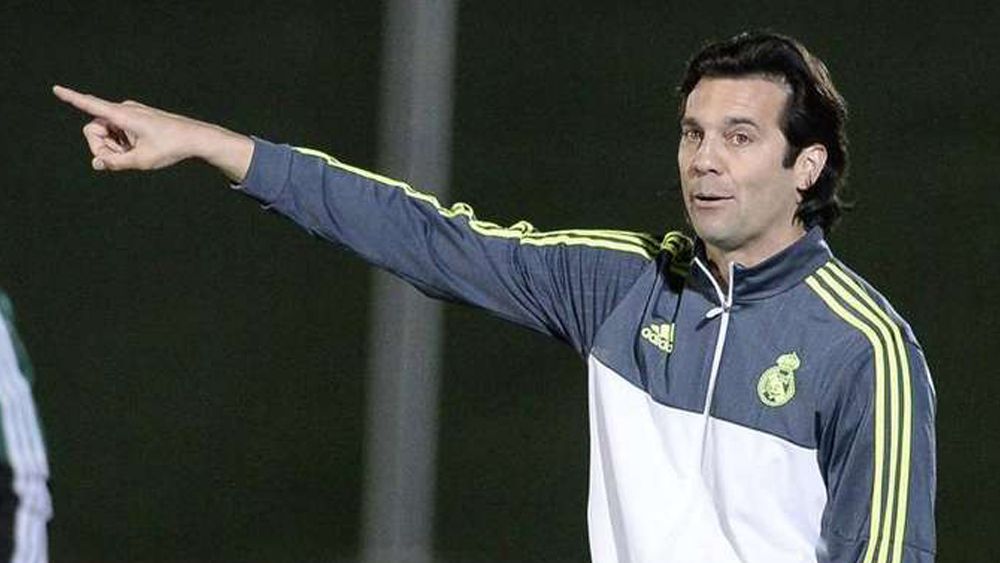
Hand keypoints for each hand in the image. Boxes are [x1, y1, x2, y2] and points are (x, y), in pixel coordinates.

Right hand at [53, 85, 252, 180]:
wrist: (196, 138)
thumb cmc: (170, 147)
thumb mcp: (141, 161)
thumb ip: (115, 163)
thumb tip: (97, 163)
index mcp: (123, 115)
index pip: (91, 105)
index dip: (72, 98)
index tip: (56, 88)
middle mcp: (124, 109)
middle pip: (94, 130)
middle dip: (101, 147)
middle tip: (120, 160)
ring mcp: (130, 113)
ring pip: (106, 133)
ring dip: (115, 147)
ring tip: (136, 153)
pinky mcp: (136, 118)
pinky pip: (119, 132)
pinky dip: (123, 143)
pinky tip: (141, 148)